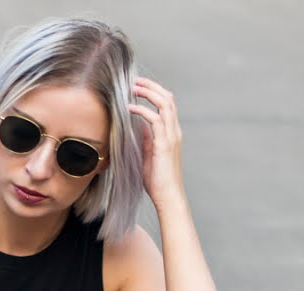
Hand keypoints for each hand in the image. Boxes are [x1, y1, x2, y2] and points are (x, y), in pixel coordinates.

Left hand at [128, 76, 184, 203]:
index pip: (166, 104)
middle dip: (151, 86)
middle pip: (168, 98)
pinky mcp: (164, 144)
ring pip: (165, 104)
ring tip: (132, 87)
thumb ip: (145, 139)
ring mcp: (171, 136)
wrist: (168, 196)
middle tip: (134, 80)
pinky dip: (142, 110)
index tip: (138, 86)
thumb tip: (136, 127)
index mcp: (171, 132)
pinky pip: (155, 120)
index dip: (154, 91)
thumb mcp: (148, 155)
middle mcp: (174, 131)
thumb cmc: (157, 180)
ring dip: (148, 92)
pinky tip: (129, 108)